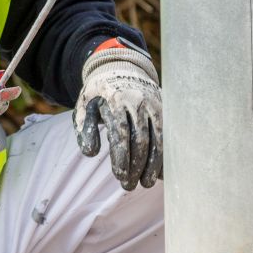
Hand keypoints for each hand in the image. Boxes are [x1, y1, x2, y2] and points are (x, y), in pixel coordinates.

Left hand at [74, 40, 161, 190]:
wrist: (122, 67)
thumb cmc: (99, 94)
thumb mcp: (85, 106)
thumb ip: (85, 129)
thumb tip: (90, 153)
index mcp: (116, 100)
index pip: (121, 133)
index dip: (121, 156)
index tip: (119, 176)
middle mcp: (138, 102)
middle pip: (140, 139)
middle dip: (136, 166)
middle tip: (129, 185)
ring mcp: (154, 105)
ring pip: (158, 138)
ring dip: (153, 164)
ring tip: (147, 183)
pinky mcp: (164, 110)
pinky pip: (167, 135)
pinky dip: (166, 154)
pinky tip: (162, 172)